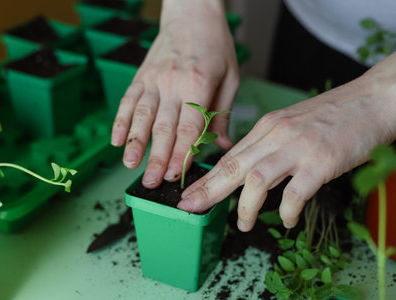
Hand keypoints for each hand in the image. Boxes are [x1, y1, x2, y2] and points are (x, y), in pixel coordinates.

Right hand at [111, 0, 238, 188]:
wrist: (191, 13)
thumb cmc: (215, 46)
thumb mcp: (230, 77)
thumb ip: (221, 113)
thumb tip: (220, 145)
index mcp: (198, 84)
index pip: (189, 126)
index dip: (183, 152)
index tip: (177, 175)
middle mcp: (172, 83)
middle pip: (163, 127)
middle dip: (157, 157)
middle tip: (152, 182)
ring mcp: (153, 79)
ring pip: (141, 115)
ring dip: (134, 142)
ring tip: (129, 165)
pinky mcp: (140, 77)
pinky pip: (127, 101)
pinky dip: (120, 121)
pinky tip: (116, 140)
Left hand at [178, 52, 395, 230]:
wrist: (370, 101)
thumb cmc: (331, 116)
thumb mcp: (290, 124)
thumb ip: (267, 145)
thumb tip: (246, 171)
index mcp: (267, 126)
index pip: (229, 155)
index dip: (207, 177)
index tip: (190, 193)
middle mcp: (276, 135)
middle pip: (233, 166)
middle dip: (208, 190)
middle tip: (190, 208)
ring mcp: (298, 148)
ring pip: (257, 179)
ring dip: (245, 207)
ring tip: (242, 225)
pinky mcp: (321, 162)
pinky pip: (295, 192)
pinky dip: (287, 210)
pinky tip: (287, 220)